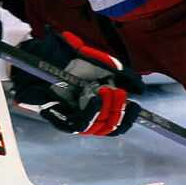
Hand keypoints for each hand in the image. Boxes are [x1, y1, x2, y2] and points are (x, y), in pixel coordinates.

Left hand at [9, 31, 144, 135]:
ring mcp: (76, 116)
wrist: (44, 57)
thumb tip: (140, 88)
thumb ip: (122, 74)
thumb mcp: (101, 62)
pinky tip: (94, 100)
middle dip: (118, 110)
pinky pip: (78, 125)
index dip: (129, 118)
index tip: (135, 106)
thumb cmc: (71, 58)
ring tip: (104, 91)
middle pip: (111, 126)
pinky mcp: (62, 119)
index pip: (119, 121)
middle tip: (118, 92)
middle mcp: (90, 112)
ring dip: (106, 110)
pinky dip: (90, 114)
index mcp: (102, 102)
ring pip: (97, 127)